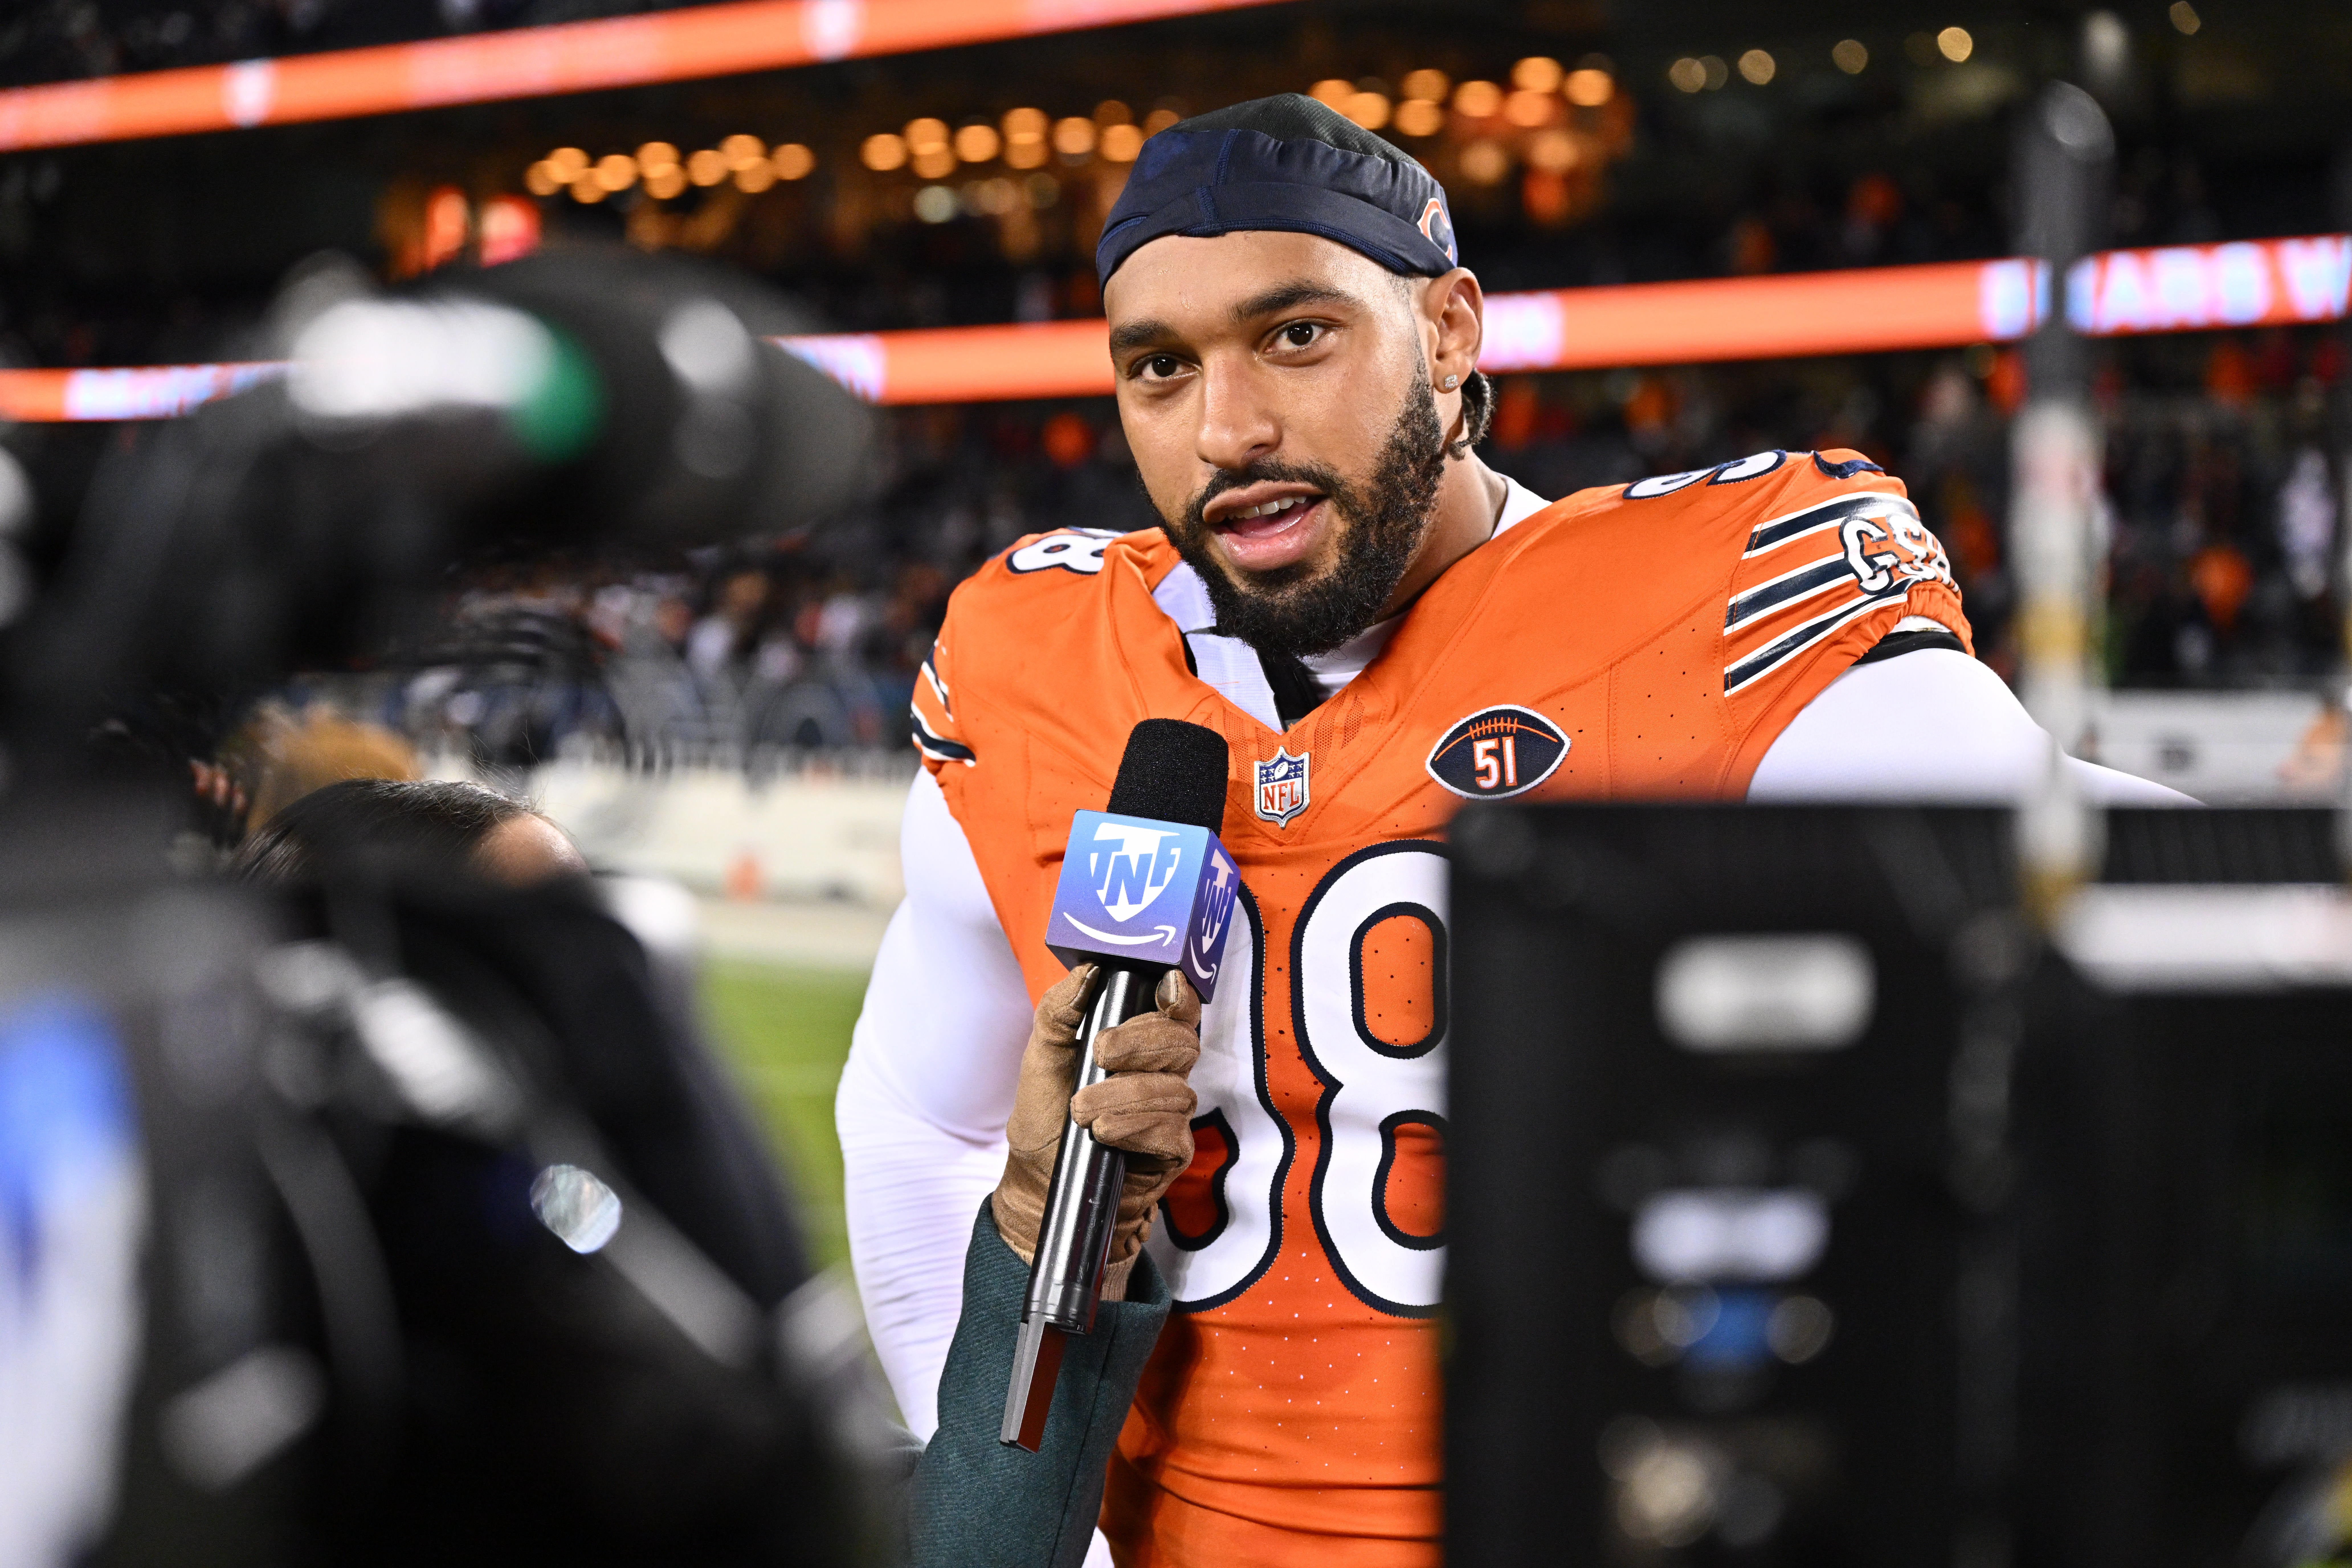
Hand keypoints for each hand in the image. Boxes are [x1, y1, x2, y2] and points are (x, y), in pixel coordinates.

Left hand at [991, 964, 1201, 1300]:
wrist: (1041, 1179)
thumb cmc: (1046, 1115)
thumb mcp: (1041, 1056)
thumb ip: (1060, 1010)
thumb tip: (1089, 971)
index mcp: (1139, 1044)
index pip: (1177, 1013)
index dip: (1180, 996)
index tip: (1166, 986)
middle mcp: (1163, 1074)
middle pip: (1183, 1043)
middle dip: (1142, 1043)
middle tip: (1099, 1052)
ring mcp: (1172, 1114)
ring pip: (1174, 1091)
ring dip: (1123, 1096)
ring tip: (1081, 1112)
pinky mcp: (1172, 1152)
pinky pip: (1171, 1131)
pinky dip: (1134, 1128)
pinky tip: (1103, 1134)